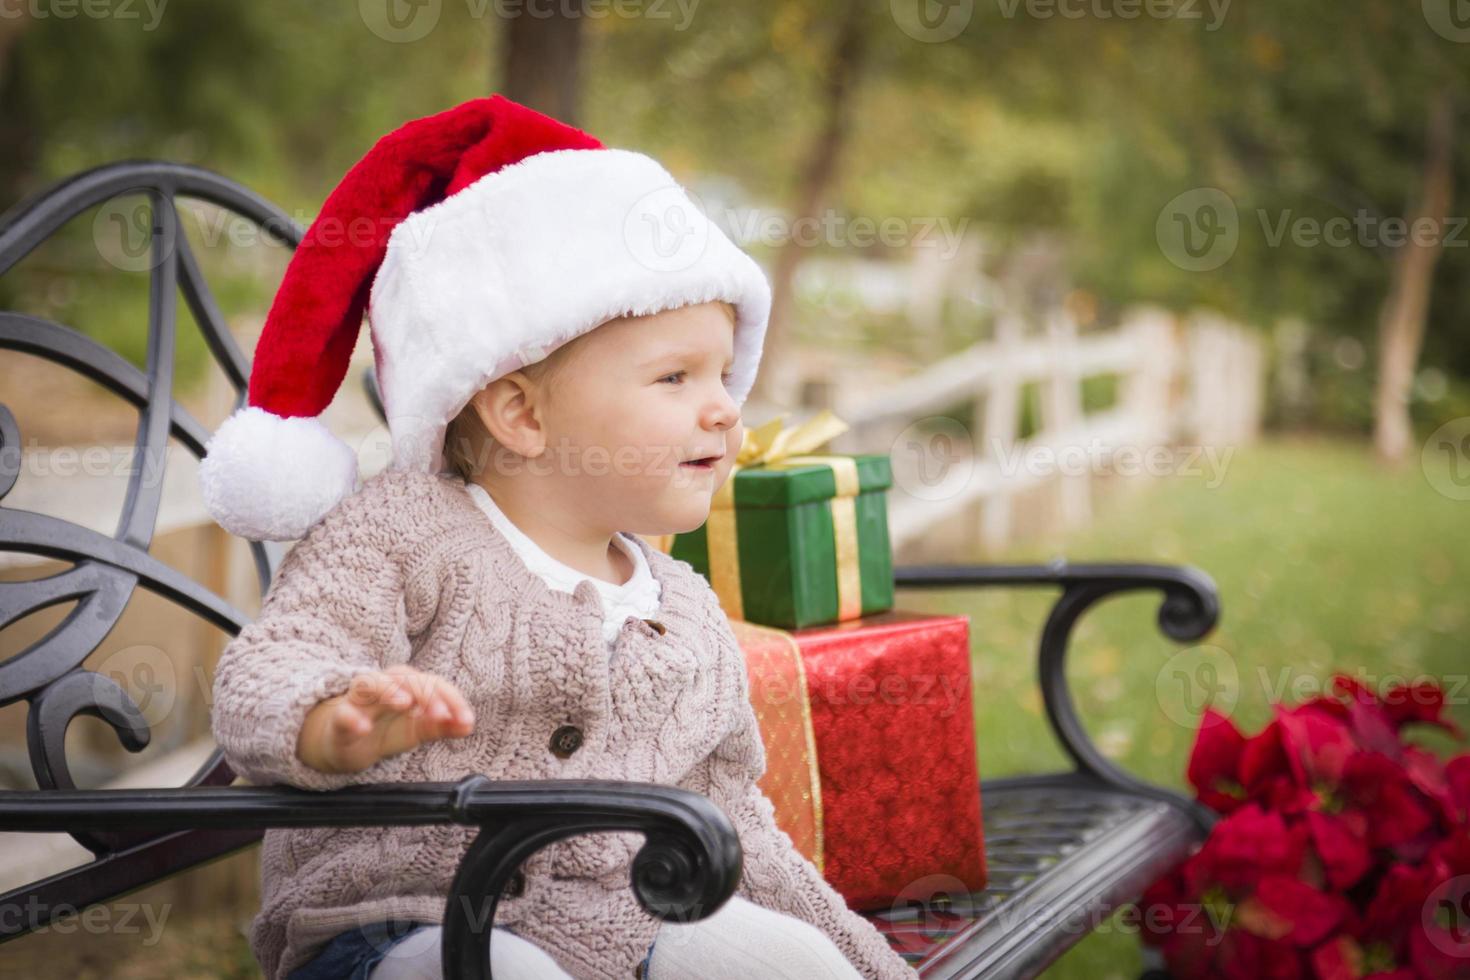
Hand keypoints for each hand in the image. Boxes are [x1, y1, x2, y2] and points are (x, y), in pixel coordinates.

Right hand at [296, 664, 474, 773]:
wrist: (347, 744)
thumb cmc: (387, 730)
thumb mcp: (418, 729)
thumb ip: (442, 725)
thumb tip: (469, 726)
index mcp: (407, 685)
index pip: (433, 683)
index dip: (452, 699)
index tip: (466, 720)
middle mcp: (384, 685)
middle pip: (405, 678)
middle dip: (426, 694)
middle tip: (441, 715)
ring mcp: (359, 700)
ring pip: (371, 684)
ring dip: (389, 691)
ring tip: (405, 703)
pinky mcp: (340, 719)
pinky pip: (343, 713)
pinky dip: (352, 718)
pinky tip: (364, 728)